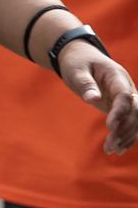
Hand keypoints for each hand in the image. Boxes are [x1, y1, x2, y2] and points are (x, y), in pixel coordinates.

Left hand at [56, 40, 137, 154]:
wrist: (81, 57)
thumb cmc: (77, 62)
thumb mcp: (75, 69)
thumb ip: (85, 83)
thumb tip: (93, 99)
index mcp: (116, 76)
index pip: (124, 95)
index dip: (120, 112)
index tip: (109, 127)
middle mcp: (126, 87)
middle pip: (135, 110)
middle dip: (125, 128)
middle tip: (110, 143)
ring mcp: (126, 97)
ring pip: (135, 119)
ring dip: (126, 135)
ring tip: (110, 150)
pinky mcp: (121, 106)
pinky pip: (130, 122)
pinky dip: (127, 136)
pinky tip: (118, 149)